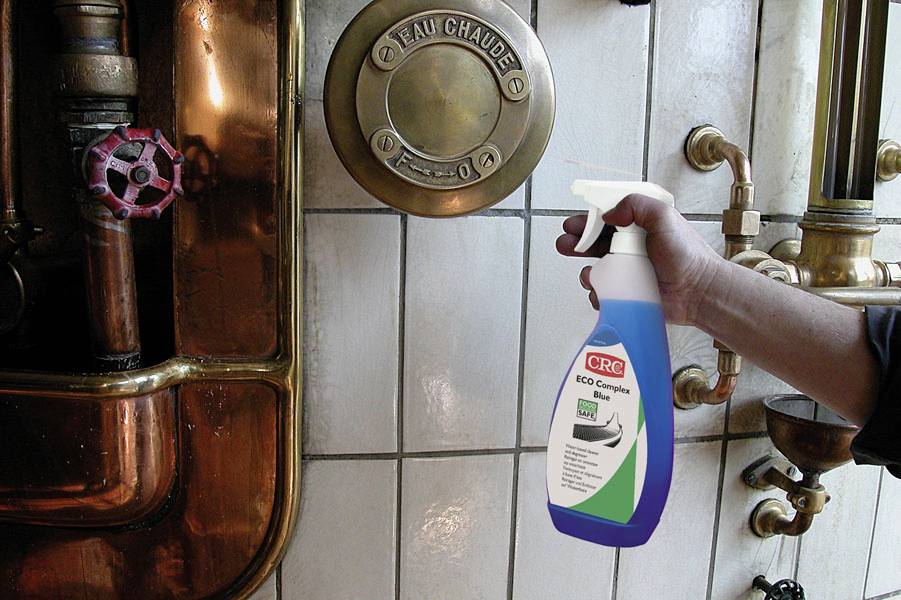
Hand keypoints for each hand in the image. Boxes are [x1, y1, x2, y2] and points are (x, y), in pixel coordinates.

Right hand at [556, 193, 723, 324]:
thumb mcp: (663, 216)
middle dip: (575, 243)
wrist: (699, 290)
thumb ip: (636, 205)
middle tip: (565, 244)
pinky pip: (603, 293)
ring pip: (594, 269)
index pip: (605, 219)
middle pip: (593, 243)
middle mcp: (629, 248)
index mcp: (637, 226)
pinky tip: (601, 291)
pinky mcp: (626, 294)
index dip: (586, 221)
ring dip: (586, 271)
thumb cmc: (686, 253)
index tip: (573, 225)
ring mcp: (627, 272)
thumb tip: (608, 215)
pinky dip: (597, 292)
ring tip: (589, 274)